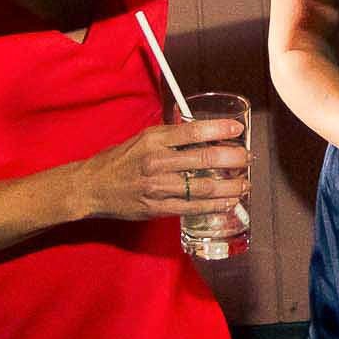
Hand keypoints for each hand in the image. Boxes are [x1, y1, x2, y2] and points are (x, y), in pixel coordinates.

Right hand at [76, 118, 247, 222]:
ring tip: (244, 184)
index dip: (219, 130)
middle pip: (204, 160)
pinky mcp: (157, 208)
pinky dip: (213, 205)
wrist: (91, 186)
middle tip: (247, 159)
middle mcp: (156, 162)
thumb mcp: (143, 139)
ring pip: (202, 187)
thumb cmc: (119, 160)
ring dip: (229, 186)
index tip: (237, 130)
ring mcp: (157, 187)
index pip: (192, 132)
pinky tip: (227, 202)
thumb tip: (204, 134)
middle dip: (232, 160)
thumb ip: (171, 137)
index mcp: (153, 140)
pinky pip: (192, 207)